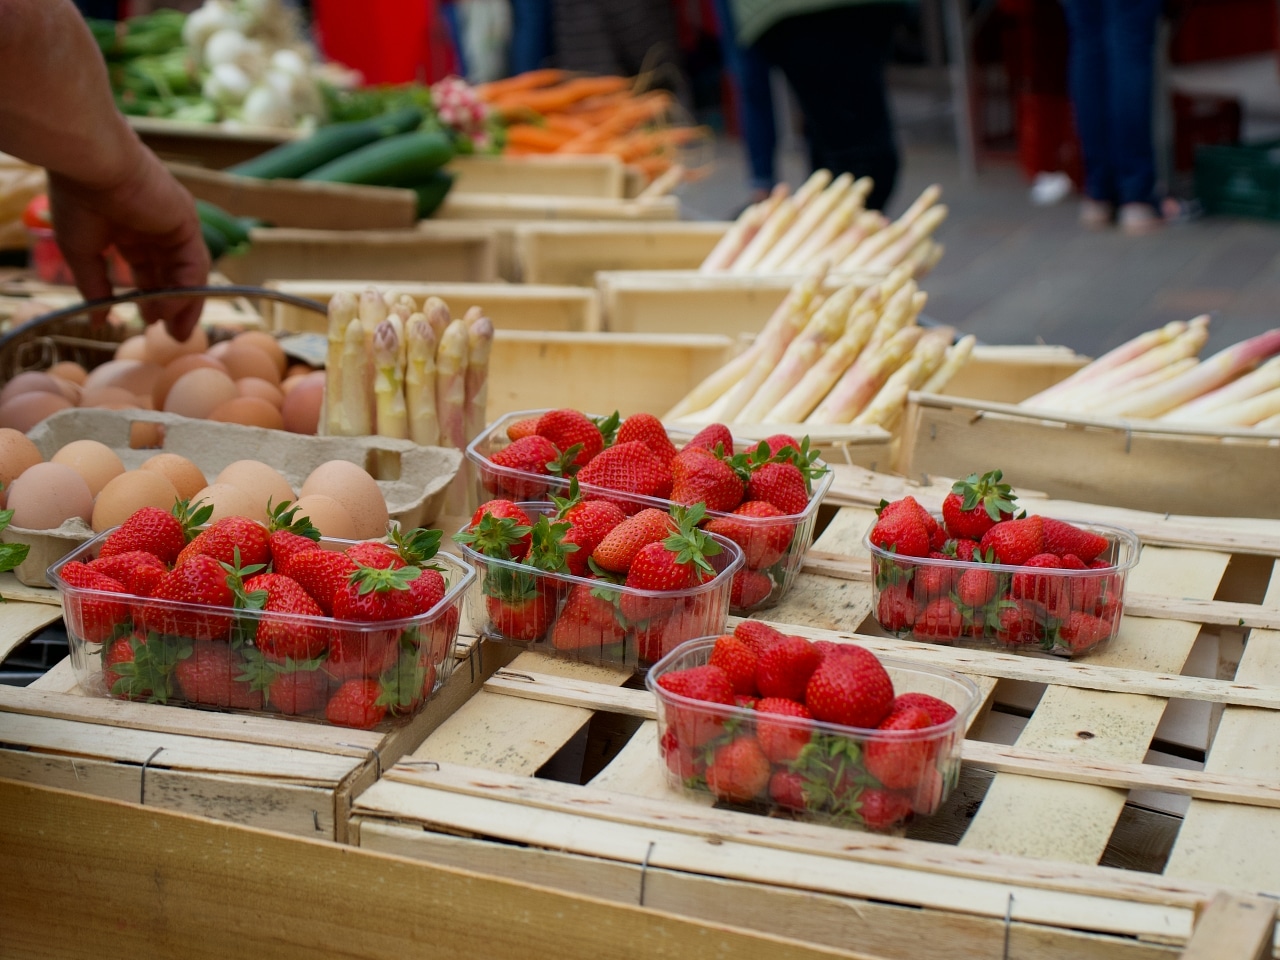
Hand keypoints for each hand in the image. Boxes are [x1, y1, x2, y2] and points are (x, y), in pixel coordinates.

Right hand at [48, 148, 209, 340]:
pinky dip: (186, 290)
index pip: (147, 270)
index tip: (146, 322)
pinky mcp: (188, 223)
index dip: (149, 298)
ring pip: (187, 273)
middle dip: (173, 307)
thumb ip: (96, 287)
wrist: (93, 166)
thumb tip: (99, 321)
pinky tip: (171, 310)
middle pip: (172, 275)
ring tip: (176, 332)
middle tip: (173, 337)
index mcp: (129, 230)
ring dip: (184, 304)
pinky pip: (193, 265)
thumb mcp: (83, 253)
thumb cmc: (79, 201)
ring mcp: (174, 225)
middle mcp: (155, 228)